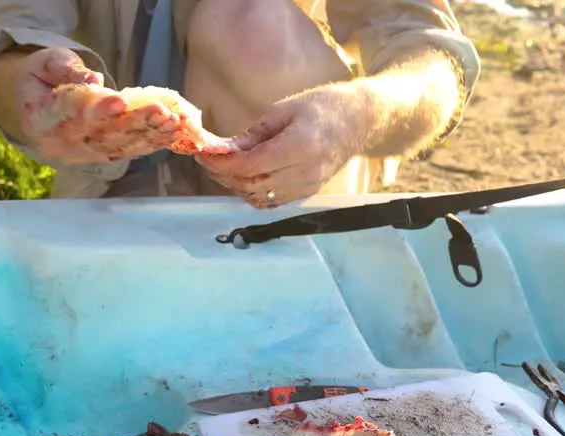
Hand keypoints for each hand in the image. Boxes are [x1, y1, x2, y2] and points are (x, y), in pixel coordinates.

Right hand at [16, 48, 186, 164]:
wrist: (33, 105)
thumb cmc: (41, 77)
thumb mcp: (46, 63)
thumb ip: (66, 69)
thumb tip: (92, 80)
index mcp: (40, 118)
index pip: (70, 114)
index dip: (97, 109)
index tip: (121, 101)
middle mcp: (60, 144)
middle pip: (101, 135)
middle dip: (135, 124)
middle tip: (163, 113)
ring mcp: (80, 154)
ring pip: (118, 147)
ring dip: (149, 135)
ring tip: (174, 123)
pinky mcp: (97, 157)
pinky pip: (126, 152)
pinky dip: (151, 143)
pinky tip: (172, 134)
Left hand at [197, 85, 370, 207]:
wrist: (361, 121)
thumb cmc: (324, 107)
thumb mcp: (284, 109)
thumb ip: (253, 134)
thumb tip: (224, 148)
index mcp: (299, 147)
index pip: (249, 166)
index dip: (221, 163)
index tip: (203, 153)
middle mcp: (304, 173)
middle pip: (251, 185)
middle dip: (224, 175)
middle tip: (208, 159)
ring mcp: (307, 187)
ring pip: (259, 198)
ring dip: (236, 185)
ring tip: (222, 167)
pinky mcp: (307, 193)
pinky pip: (272, 200)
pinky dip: (252, 191)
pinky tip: (244, 176)